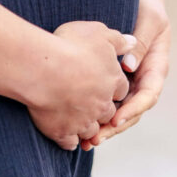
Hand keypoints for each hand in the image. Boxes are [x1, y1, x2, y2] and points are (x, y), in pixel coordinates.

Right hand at [27, 21, 134, 149]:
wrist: (44, 69)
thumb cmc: (70, 46)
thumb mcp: (99, 33)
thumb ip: (118, 40)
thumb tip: (132, 42)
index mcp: (113, 81)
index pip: (121, 89)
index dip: (113, 86)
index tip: (104, 83)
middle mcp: (102, 104)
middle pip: (109, 112)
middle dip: (102, 109)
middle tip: (90, 103)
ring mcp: (84, 121)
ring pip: (91, 130)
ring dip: (86, 127)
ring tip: (76, 121)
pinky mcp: (63, 131)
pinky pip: (70, 142)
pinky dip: (68, 139)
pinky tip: (63, 133)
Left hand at [80, 0, 170, 150]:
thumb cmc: (147, 5)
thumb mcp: (149, 18)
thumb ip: (141, 41)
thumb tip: (129, 66)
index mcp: (156, 66)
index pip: (148, 95)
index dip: (133, 109)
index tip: (116, 119)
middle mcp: (144, 78)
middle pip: (133, 110)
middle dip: (115, 126)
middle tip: (96, 138)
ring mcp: (130, 80)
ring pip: (119, 110)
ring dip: (105, 126)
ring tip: (86, 141)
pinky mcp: (115, 78)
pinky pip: (108, 100)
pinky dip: (97, 112)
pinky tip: (80, 124)